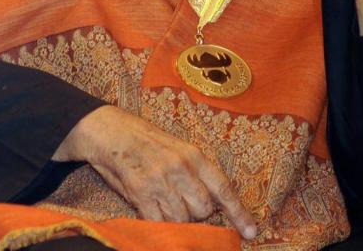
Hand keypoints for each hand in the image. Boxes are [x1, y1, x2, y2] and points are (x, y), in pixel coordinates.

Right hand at [54, 105, 256, 238]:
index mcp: (194, 155)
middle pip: (203, 210)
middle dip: (197, 214)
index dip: (238, 213)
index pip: (223, 188)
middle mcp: (181, 168)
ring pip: (181, 219)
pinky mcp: (140, 194)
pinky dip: (158, 225)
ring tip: (164, 204)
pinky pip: (157, 222)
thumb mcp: (178, 149)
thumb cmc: (147, 142)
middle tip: (183, 204)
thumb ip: (194, 174)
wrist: (112, 132)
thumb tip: (211, 204)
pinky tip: (152, 213)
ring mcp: (160, 181)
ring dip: (176, 221)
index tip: (251, 231)